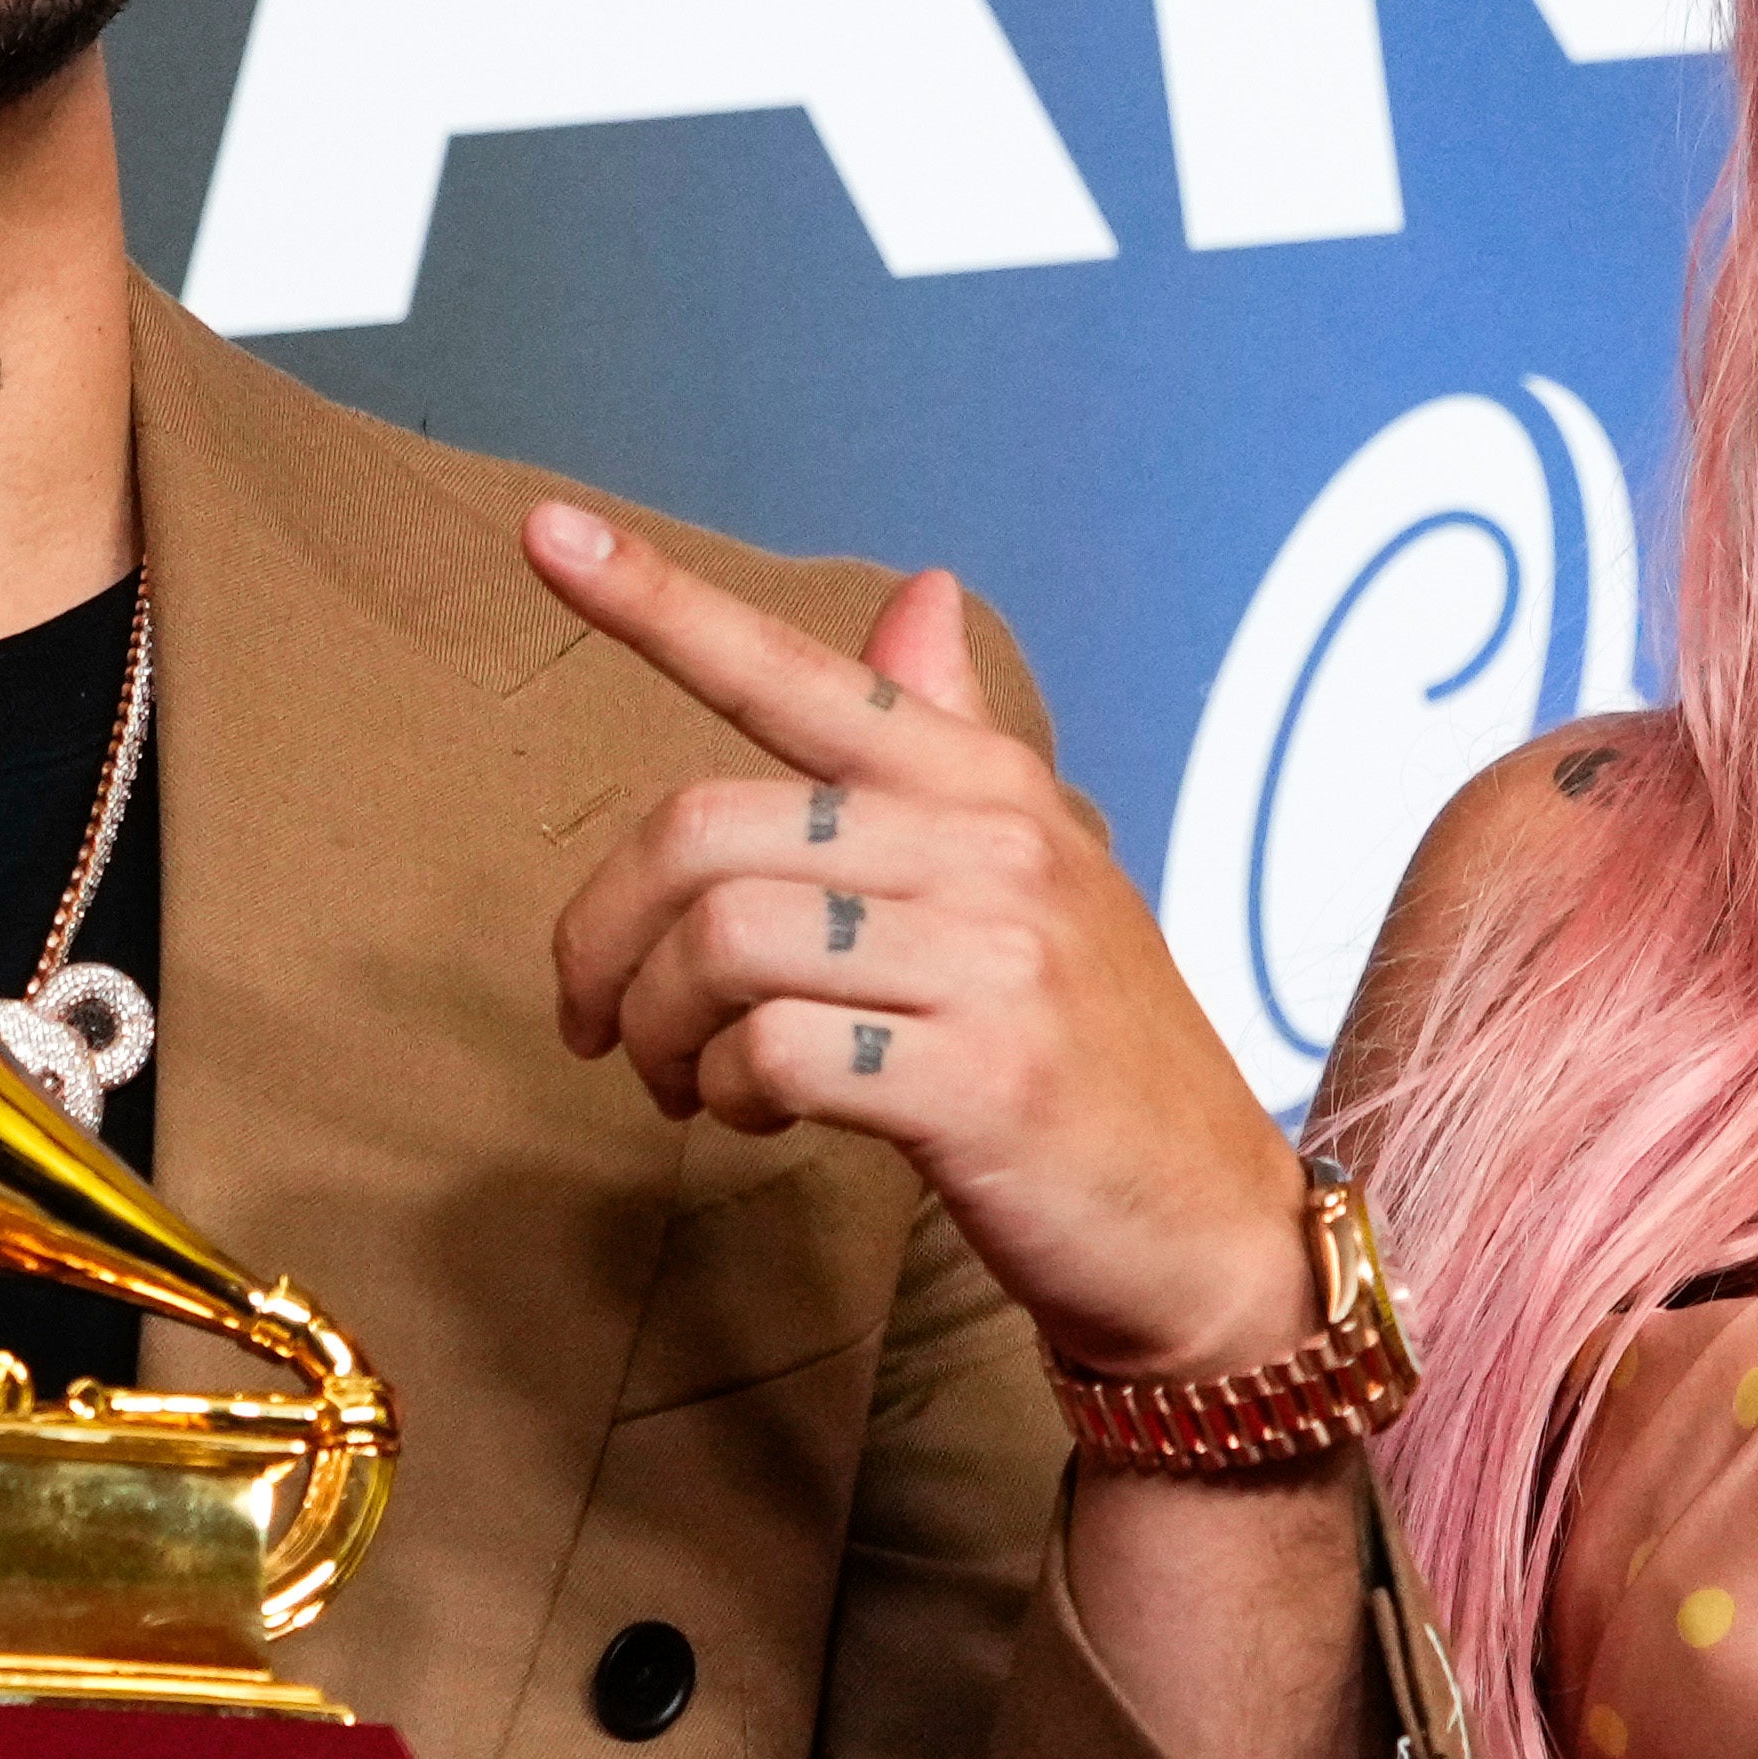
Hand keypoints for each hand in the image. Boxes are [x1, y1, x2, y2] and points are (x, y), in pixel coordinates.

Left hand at [534, 512, 1316, 1383]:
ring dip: (658, 1031)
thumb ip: (953, 740)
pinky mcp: (980, 1079)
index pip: (801, 675)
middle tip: (600, 1021)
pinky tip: (755, 1115)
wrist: (1211, 1225)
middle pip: (704, 833)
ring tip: (687, 1082)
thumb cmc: (1096, 1054)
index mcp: (987, 784)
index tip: (546, 533)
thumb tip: (921, 593)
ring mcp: (992, 961)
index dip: (659, 603)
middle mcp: (991, 847)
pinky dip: (728, 1091)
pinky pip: (772, 1050)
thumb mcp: (1042, 874)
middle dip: (606, 938)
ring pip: (720, 942)